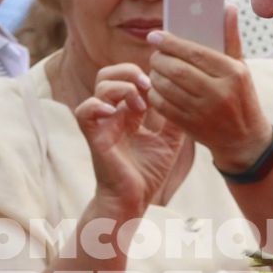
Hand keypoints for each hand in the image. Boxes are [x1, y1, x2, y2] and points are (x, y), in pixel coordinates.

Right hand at [74, 63, 187, 214]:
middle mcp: (114, 114)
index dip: (144, 74)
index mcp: (129, 114)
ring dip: (122, 87)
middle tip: (149, 85)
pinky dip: (96, 105)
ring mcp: (103, 124)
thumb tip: (189, 96)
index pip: (129, 79)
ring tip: (140, 104)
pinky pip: (83, 111)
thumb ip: (175, 118)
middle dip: (129, 71)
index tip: (163, 83)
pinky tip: (115, 112)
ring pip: (100, 86)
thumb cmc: (148, 174)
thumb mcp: (170, 141)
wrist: (133, 200)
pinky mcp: (94, 136)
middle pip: (110, 74)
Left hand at [146, 12, 272, 173]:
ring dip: (155, 75)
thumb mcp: (241, 67)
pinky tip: (157, 87)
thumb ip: (231, 37)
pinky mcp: (192, 126)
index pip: (195, 52)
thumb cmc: (241, 96)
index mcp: (233, 73)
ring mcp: (204, 112)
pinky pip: (163, 106)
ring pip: (167, 87)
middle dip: (159, 58)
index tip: (155, 35)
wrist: (244, 139)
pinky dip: (155, 94)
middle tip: (155, 53)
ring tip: (156, 69)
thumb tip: (227, 7)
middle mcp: (219, 93)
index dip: (171, 42)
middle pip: (177, 70)